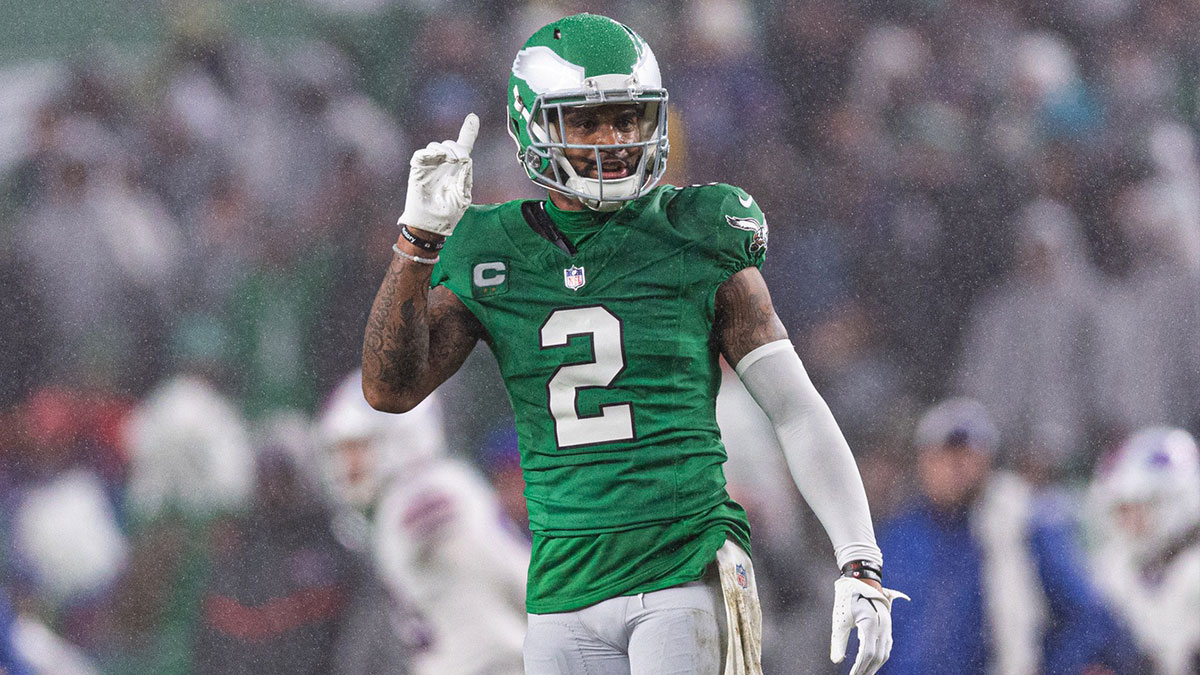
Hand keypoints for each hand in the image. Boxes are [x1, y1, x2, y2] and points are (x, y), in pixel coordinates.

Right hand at [398, 113, 478, 236]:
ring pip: (436, 145)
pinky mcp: (418, 169)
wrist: (432, 224)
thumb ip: (465, 175)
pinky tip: (439, 157)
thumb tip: (466, 157)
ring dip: (446, 149)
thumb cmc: (449, 213)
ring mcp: (431, 165)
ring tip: (452, 161)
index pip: (464, 146)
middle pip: (451, 143)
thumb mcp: (464, 194)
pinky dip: (431, 152)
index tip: (474, 117)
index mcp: (458, 169)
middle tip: (461, 160)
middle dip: (458, 147)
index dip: (469, 130)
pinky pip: (422, 153)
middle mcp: (444, 164)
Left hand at [830, 576, 908, 674]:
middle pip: (878, 656)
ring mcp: (887, 627)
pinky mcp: (887, 627)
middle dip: (867, 670)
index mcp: (870, 623)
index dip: (859, 667)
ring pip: (884, 653)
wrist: (861, 581)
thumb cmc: (847, 599)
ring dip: (874, 666)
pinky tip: (872, 664)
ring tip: (863, 674)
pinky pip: (886, 647)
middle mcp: (882, 626)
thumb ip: (838, 641)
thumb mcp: (840, 620)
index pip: (866, 653)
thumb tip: (835, 661)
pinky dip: (879, 658)